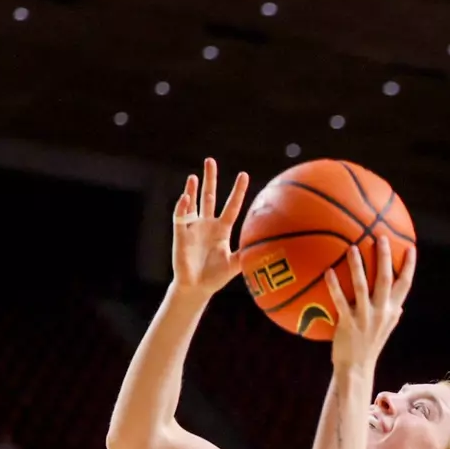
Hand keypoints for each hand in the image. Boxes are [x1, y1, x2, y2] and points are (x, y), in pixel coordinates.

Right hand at [171, 158, 249, 297]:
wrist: (197, 288)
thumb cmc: (216, 277)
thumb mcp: (236, 265)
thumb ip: (248, 254)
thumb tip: (270, 248)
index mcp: (222, 229)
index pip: (231, 206)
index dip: (237, 191)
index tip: (243, 174)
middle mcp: (207, 224)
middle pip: (208, 197)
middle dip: (210, 179)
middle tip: (210, 160)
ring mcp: (193, 228)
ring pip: (192, 203)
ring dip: (192, 190)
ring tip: (195, 176)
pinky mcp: (180, 234)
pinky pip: (180, 217)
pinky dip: (182, 207)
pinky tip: (185, 197)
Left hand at [325, 237, 413, 371]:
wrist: (356, 368)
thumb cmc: (369, 346)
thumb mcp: (385, 330)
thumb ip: (392, 315)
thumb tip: (400, 305)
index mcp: (391, 311)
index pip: (405, 285)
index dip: (409, 267)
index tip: (411, 247)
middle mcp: (381, 312)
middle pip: (387, 280)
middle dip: (385, 258)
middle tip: (381, 238)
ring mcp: (365, 317)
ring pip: (363, 287)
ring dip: (358, 266)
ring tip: (353, 247)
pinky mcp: (348, 324)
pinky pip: (340, 301)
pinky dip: (334, 286)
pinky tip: (328, 272)